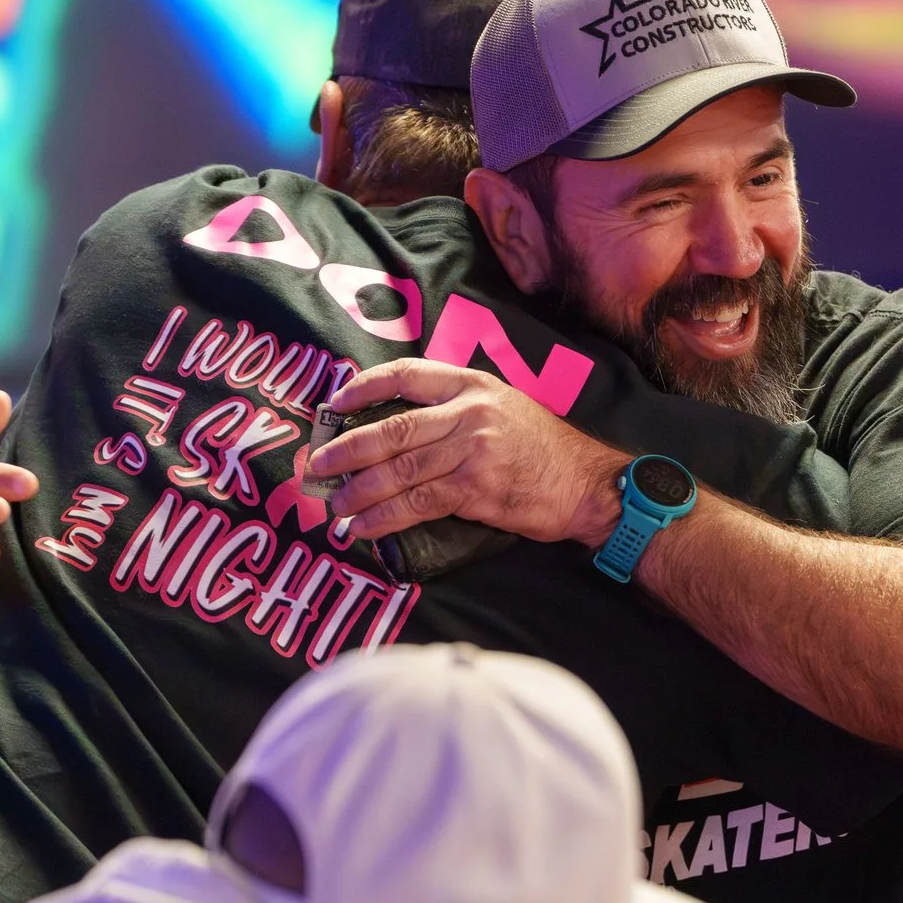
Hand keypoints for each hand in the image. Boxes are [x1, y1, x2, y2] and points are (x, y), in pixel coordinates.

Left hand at [308, 360, 627, 545]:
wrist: (586, 485)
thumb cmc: (543, 450)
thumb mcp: (503, 408)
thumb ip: (455, 410)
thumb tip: (397, 429)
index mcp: (472, 384)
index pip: (406, 374)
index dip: (363, 388)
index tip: (333, 404)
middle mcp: (469, 412)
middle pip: (391, 429)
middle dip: (345, 450)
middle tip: (316, 468)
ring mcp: (471, 450)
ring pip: (398, 470)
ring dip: (358, 491)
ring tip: (333, 505)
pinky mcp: (475, 489)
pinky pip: (416, 503)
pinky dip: (384, 518)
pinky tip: (363, 527)